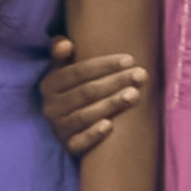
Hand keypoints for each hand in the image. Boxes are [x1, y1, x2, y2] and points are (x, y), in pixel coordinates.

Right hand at [37, 33, 151, 160]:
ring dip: (110, 104)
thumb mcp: (63, 70)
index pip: (78, 72)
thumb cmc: (74, 90)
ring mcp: (58, 128)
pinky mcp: (68, 146)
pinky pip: (79, 143)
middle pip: (86, 92)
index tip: (130, 59)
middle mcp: (51, 107)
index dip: (104, 65)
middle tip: (140, 75)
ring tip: (134, 94)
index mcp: (50, 84)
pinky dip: (93, 135)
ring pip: (85, 115)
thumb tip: (65, 44)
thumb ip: (62, 53)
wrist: (67, 125)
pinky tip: (110, 126)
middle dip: (115, 82)